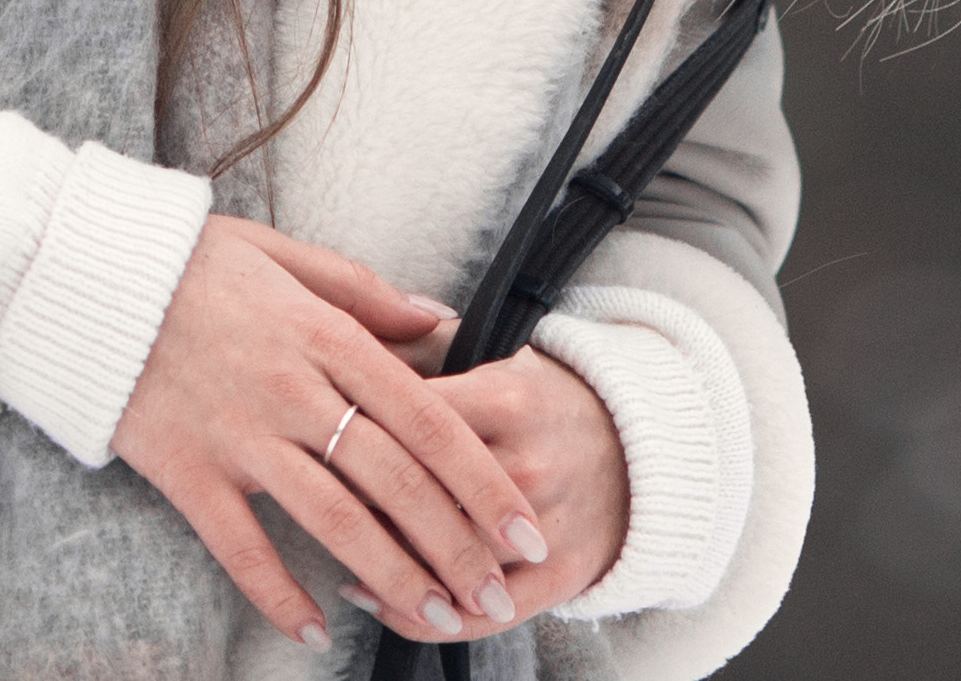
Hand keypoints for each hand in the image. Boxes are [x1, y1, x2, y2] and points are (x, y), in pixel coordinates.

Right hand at [114, 218, 545, 650]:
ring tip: (439, 620)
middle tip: (496, 592)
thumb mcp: (287, 253)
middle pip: (392, 479)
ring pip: (332, 521)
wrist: (89, 281)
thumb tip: (439, 319)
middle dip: (454, 543)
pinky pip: (240, 549)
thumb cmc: (193, 264)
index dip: (480, 476)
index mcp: (326, 335)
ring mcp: (239, 437)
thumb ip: (366, 291)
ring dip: (391, 578)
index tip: (522, 522)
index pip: (425, 416)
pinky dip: (278, 596)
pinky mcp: (187, 474)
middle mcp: (292, 391)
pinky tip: (316, 632)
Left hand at [340, 344, 628, 638]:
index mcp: (509, 398)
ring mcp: (548, 524)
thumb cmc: (547, 402)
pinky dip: (424, 619)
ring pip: (451, 558)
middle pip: (428, 495)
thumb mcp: (497, 360)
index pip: (416, 421)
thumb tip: (349, 342)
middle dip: (363, 501)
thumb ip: (425, 353)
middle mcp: (529, 463)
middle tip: (316, 496)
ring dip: (387, 566)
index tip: (319, 434)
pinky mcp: (563, 575)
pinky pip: (485, 613)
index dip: (361, 432)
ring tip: (336, 555)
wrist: (644, 448)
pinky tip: (378, 603)